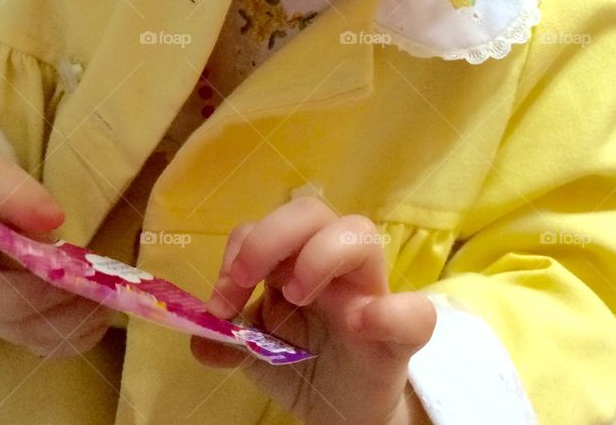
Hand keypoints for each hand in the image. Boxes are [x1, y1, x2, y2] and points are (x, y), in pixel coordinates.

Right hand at [0, 155, 112, 363]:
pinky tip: (101, 306)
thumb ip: (10, 188)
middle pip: (0, 306)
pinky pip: (51, 345)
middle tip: (87, 273)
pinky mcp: (19, 331)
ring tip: (104, 287)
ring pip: (31, 332)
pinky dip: (83, 331)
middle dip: (47, 293)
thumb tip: (52, 220)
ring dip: (74, 315)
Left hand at [191, 196, 435, 424]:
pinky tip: (360, 324)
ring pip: (360, 233)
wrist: (344, 414)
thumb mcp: (255, 352)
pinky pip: (415, 312)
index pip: (265, 226)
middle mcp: (332, 265)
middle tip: (248, 278)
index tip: (221, 301)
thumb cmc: (303, 364)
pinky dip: (391, 313)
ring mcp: (369, 294)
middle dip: (272, 235)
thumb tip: (200, 339)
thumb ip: (228, 340)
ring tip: (295, 296)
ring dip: (319, 254)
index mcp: (293, 262)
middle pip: (311, 211)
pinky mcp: (400, 337)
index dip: (239, 250)